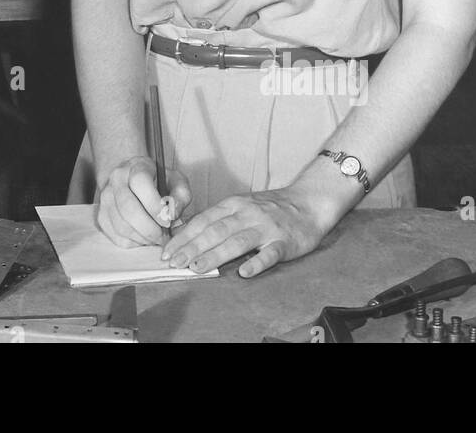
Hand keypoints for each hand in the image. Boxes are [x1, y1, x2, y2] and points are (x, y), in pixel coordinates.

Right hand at [94, 156, 191, 247]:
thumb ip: (181, 195)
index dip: (155, 206)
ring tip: (156, 237)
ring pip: (121, 226)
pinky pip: (116, 237)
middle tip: (163, 236)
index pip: (140, 183)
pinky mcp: (102, 216)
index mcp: (136, 167)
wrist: (132, 180)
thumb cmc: (159, 182)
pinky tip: (144, 237)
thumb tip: (172, 215)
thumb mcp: (176, 181)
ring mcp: (105, 199)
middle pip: (128, 209)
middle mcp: (116, 180)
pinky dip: (134, 243)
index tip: (167, 220)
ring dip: (143, 238)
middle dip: (149, 229)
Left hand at [160, 186, 329, 276]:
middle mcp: (247, 214)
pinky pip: (269, 253)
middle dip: (192, 247)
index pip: (203, 220)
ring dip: (215, 255)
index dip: (184, 236)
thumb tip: (187, 231)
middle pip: (215, 231)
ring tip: (197, 268)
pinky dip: (257, 263)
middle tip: (175, 262)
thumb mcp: (241, 205)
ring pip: (237, 241)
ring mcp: (266, 228)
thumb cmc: (270, 208)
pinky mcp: (284, 242)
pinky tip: (244, 273)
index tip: (167, 251)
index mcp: (233, 204)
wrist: (308, 203)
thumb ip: (218, 217)